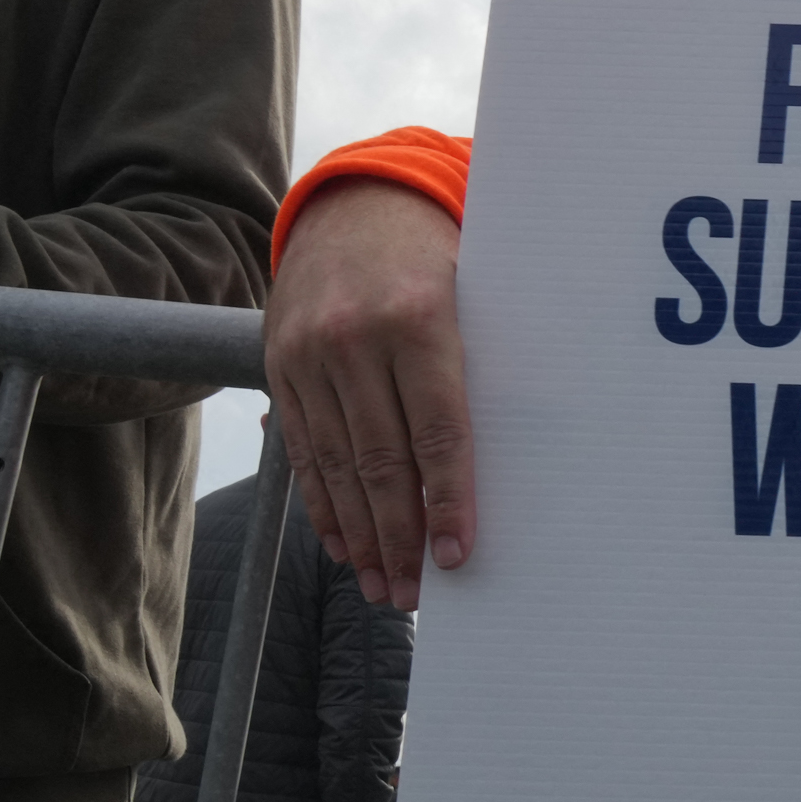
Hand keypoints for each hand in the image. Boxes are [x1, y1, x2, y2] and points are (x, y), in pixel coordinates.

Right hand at [264, 178, 473, 606]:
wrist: (353, 207)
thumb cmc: (439, 260)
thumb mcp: (475, 291)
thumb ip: (488, 363)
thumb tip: (521, 459)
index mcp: (419, 318)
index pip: (438, 429)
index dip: (449, 500)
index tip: (459, 555)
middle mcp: (355, 339)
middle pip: (381, 460)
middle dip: (400, 537)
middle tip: (416, 595)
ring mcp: (309, 355)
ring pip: (337, 465)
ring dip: (362, 536)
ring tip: (384, 586)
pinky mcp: (279, 366)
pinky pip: (302, 451)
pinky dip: (323, 505)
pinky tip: (344, 546)